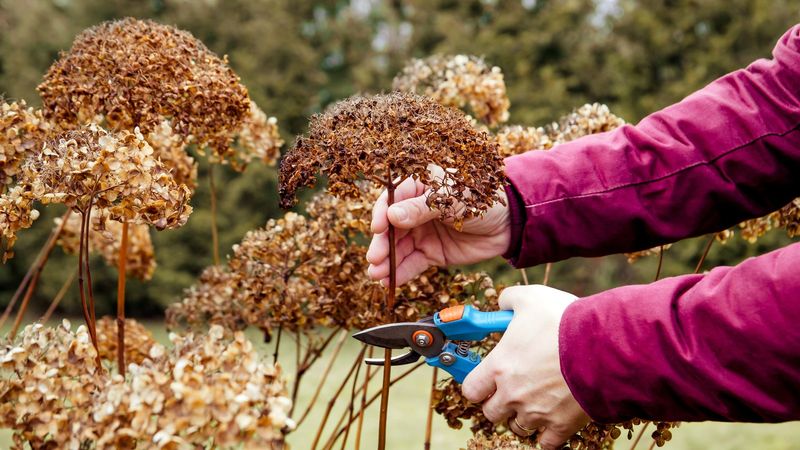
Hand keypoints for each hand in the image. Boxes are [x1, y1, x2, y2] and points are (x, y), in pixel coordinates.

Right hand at [366, 176, 509, 285]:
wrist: (509, 223)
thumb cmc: (481, 199)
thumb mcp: (451, 199)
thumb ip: (421, 208)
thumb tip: (391, 216)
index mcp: (418, 186)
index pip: (392, 198)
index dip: (381, 213)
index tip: (377, 228)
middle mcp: (415, 209)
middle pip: (391, 227)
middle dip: (382, 244)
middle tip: (374, 258)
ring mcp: (422, 232)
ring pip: (399, 248)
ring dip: (386, 262)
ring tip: (376, 275)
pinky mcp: (431, 253)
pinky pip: (412, 263)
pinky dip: (400, 273)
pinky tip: (389, 281)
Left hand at [462, 285, 589, 449]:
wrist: (604, 346)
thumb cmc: (565, 321)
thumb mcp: (531, 298)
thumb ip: (509, 300)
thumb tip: (502, 302)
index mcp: (499, 367)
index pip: (471, 389)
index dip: (477, 384)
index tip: (484, 379)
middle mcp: (512, 395)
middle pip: (491, 412)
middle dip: (498, 401)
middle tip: (511, 388)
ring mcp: (536, 413)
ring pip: (517, 427)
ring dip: (521, 417)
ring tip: (533, 401)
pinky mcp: (561, 425)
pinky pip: (546, 443)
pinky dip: (547, 435)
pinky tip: (552, 420)